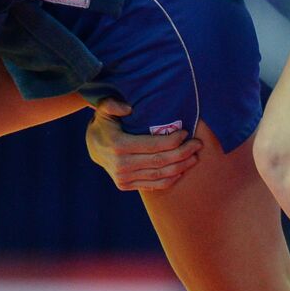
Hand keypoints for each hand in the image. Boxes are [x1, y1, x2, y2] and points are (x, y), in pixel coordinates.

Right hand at [85, 98, 202, 190]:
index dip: (172, 140)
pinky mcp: (126, 185)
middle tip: (197, 145)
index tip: (186, 132)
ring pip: (159, 175)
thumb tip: (128, 108)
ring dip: (181, 167)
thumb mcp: (104, 109)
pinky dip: (170, 179)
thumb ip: (112, 104)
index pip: (152, 145)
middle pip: (160, 161)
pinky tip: (182, 170)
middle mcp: (121, 164)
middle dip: (183, 153)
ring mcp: (123, 178)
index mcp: (118, 145)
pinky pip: (153, 185)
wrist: (92, 147)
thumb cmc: (105, 123)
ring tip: (195, 157)